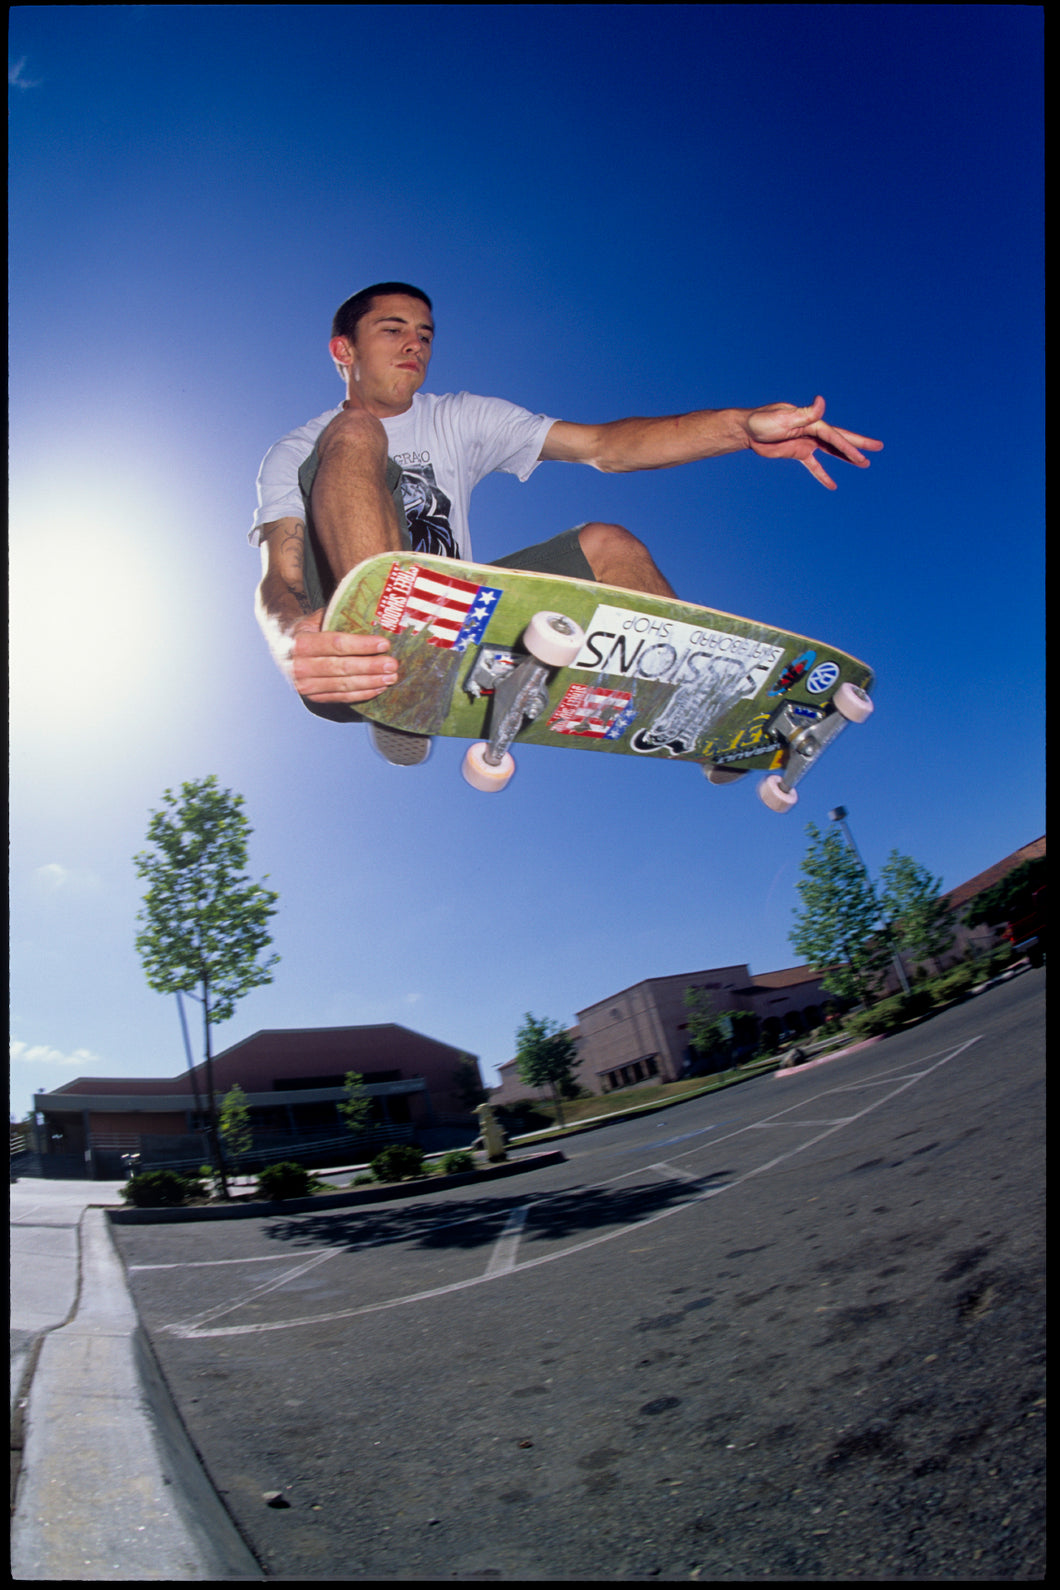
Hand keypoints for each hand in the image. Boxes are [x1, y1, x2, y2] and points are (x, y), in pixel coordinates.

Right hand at [288, 611, 398, 703]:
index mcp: (300, 642)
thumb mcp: (317, 618)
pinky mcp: (314, 698)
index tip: (384, 644)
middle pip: (341, 667)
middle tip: (392, 664)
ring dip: (371, 682)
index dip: (362, 645)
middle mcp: (299, 667)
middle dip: (370, 666)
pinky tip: (379, 687)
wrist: (285, 648)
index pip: (336, 644)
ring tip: (390, 676)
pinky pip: (342, 698)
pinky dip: (363, 694)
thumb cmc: (309, 630)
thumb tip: (374, 612)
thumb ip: (338, 616)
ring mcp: (305, 685)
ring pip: (343, 685)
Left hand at [746, 397, 882, 488]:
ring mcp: (807, 442)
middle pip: (840, 439)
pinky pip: (814, 465)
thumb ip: (805, 413)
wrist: (747, 430)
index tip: (861, 457)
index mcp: (812, 423)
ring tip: (864, 464)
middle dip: (858, 445)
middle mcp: (812, 431)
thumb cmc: (762, 421)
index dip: (848, 448)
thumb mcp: (783, 417)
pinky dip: (822, 474)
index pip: (834, 437)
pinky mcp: (798, 452)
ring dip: (847, 457)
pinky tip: (832, 485)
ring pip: (832, 451)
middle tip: (878, 447)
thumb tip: (822, 401)